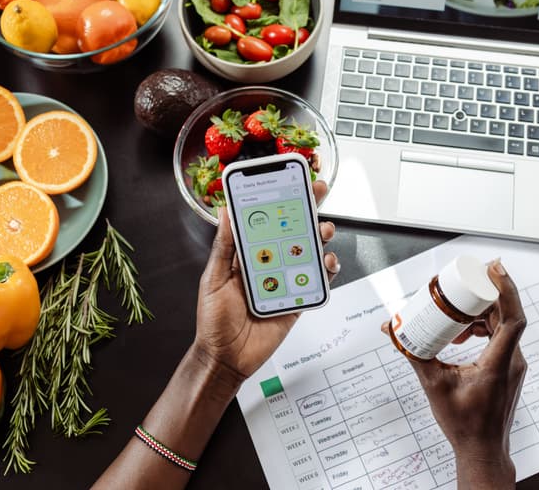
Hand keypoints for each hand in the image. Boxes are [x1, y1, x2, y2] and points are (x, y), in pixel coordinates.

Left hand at [194, 180, 339, 382]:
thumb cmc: (213, 320)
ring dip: (320, 237)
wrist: (226, 358)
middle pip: (294, 231)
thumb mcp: (212, 279)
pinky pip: (317, 282)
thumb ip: (224, 247)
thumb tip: (225, 212)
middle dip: (309, 209)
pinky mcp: (298, 300)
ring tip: (323, 230)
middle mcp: (269, 264)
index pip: (266, 221)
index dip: (279, 200)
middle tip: (319, 192)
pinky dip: (326, 270)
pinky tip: (325, 262)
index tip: (290, 180)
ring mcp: (286, 281)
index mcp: (247, 255)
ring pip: (310, 252)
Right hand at [383, 260, 525, 487]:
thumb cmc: (463, 424)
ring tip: (454, 321)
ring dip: (479, 315)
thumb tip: (394, 332)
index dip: (506, 289)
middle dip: (485, 295)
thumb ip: (413, 353)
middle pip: (506, 314)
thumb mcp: (433, 384)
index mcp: (499, 363)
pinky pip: (500, 337)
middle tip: (466, 282)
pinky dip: (482, 329)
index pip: (512, 317)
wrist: (481, 449)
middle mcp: (512, 361)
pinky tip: (461, 337)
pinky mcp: (508, 368)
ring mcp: (513, 364)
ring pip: (503, 325)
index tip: (493, 269)